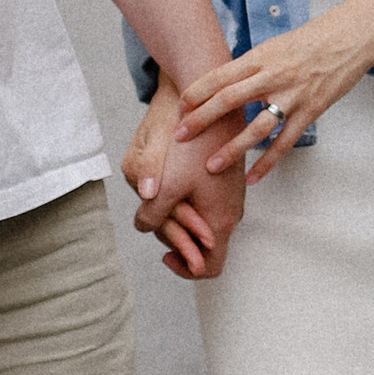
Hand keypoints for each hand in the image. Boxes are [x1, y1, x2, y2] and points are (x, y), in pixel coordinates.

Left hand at [125, 87, 244, 277]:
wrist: (213, 105)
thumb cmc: (193, 145)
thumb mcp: (165, 184)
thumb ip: (152, 215)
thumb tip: (143, 227)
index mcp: (219, 220)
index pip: (209, 268)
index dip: (185, 269)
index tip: (165, 253)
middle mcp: (230, 213)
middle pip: (200, 246)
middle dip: (174, 236)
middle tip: (154, 213)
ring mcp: (228, 197)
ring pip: (199, 222)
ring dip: (177, 216)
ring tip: (161, 193)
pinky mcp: (223, 182)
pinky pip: (203, 203)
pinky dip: (184, 201)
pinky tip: (170, 181)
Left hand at [178, 0, 373, 179]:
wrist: (350, 36)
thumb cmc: (311, 39)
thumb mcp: (275, 46)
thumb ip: (252, 66)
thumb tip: (225, 85)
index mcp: (260, 56)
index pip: (220, 76)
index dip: (197, 93)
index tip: (179, 108)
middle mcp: (273, 75)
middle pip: (229, 100)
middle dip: (201, 120)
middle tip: (181, 137)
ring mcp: (293, 95)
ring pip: (256, 127)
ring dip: (231, 149)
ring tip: (211, 166)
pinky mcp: (311, 111)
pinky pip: (284, 141)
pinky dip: (267, 161)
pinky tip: (253, 177)